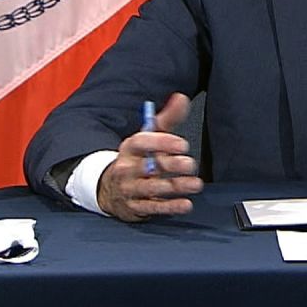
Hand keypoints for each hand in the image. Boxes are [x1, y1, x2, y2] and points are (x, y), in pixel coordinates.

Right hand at [97, 93, 203, 221]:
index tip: (182, 144)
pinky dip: (170, 207)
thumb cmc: (137, 159)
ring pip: (152, 188)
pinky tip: (186, 204)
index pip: (141, 142)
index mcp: (129, 148)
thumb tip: (181, 98)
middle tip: (190, 164)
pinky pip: (154, 208)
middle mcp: (126, 169)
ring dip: (175, 187)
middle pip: (147, 167)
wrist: (110, 189)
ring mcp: (130, 189)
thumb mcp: (148, 137)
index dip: (161, 142)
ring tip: (196, 184)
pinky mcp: (136, 208)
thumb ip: (166, 119)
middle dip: (170, 165)